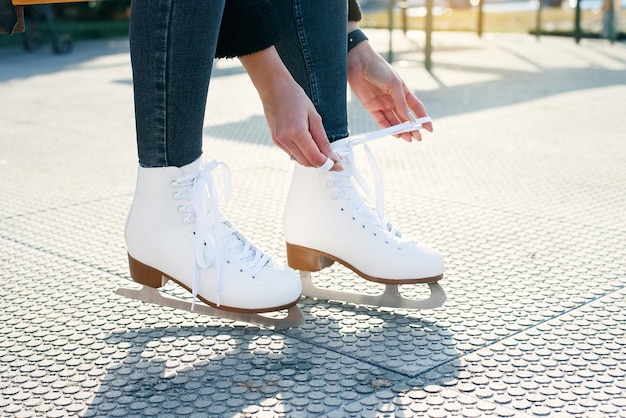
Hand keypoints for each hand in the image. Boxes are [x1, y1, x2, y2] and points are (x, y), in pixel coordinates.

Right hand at [240, 47, 341, 169]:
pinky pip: (292, 154)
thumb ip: (323, 140)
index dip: (329, 164)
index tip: (339, 165)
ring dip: (312, 159)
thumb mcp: (314, 116)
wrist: (273, 87)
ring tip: (323, 150)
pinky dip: (303, 154)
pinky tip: (310, 145)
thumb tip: (332, 157)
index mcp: (296, 132)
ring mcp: (278, 141)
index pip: (315, 158)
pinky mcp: (276, 141)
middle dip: (322, 163)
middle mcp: (285, 139)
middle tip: (334, 159)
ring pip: (299, 161)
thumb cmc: (295, 97)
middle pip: (307, 162)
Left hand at [347, 36, 432, 141]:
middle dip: (412, 128)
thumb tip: (408, 119)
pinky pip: (381, 121)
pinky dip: (388, 128)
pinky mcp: (371, 107)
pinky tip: (395, 134)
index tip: (429, 129)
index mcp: (403, 91)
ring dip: (401, 131)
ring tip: (407, 139)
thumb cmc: (379, 69)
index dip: (423, 118)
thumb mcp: (394, 84)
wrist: (359, 63)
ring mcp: (383, 104)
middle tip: (418, 138)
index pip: (416, 108)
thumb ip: (401, 102)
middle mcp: (394, 99)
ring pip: (394, 121)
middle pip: (405, 118)